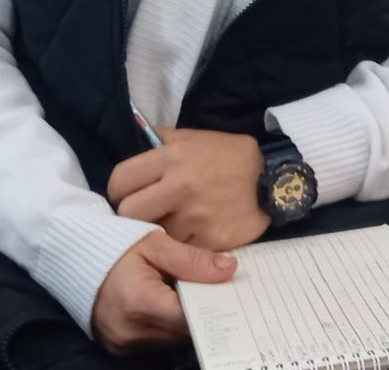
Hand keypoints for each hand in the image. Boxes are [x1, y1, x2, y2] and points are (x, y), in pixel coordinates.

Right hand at [92, 230, 236, 354]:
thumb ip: (192, 259)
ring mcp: (124, 345)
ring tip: (189, 293)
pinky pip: (157, 342)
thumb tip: (229, 269)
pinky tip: (168, 303)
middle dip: (201, 312)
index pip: (190, 317)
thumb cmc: (114, 246)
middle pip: (183, 332)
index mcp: (139, 302)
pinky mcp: (120, 350)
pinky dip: (167, 325)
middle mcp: (131, 332)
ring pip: (172, 340)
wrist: (75, 258)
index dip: (212, 305)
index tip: (228, 292)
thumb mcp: (154, 243)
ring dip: (184, 320)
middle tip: (213, 289)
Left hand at [107, 126, 270, 252]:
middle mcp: (180, 185)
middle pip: (129, 213)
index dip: (118, 191)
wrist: (270, 178)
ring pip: (154, 235)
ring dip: (157, 234)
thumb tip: (129, 140)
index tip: (124, 195)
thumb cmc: (225, 156)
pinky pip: (180, 250)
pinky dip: (181, 246)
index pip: (120, 180)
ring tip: (167, 225)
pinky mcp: (211, 240)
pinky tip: (188, 236)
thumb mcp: (190, 137)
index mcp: (171, 156)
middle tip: (141, 215)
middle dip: (131, 216)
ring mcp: (196, 215)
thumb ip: (158, 141)